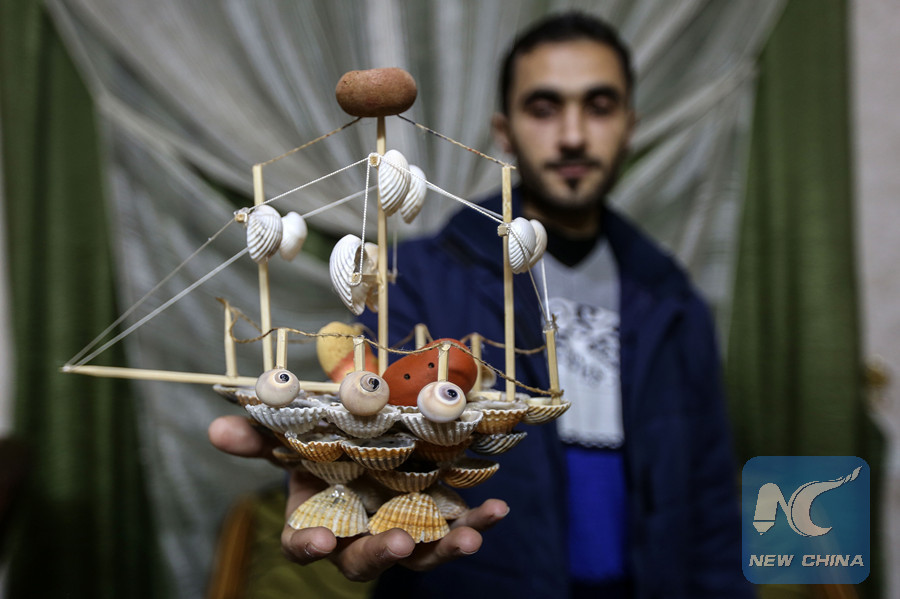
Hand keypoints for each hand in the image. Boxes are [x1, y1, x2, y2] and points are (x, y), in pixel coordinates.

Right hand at [208, 415, 509, 580]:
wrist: (367, 436)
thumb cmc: (324, 446)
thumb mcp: (295, 435)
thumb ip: (260, 436)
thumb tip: (215, 428)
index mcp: (317, 517)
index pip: (305, 542)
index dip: (311, 544)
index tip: (321, 540)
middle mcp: (358, 534)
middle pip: (364, 560)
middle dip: (382, 554)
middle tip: (400, 544)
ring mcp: (400, 530)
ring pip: (419, 554)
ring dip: (444, 548)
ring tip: (469, 538)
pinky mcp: (437, 521)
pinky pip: (457, 529)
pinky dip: (478, 522)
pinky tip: (498, 510)